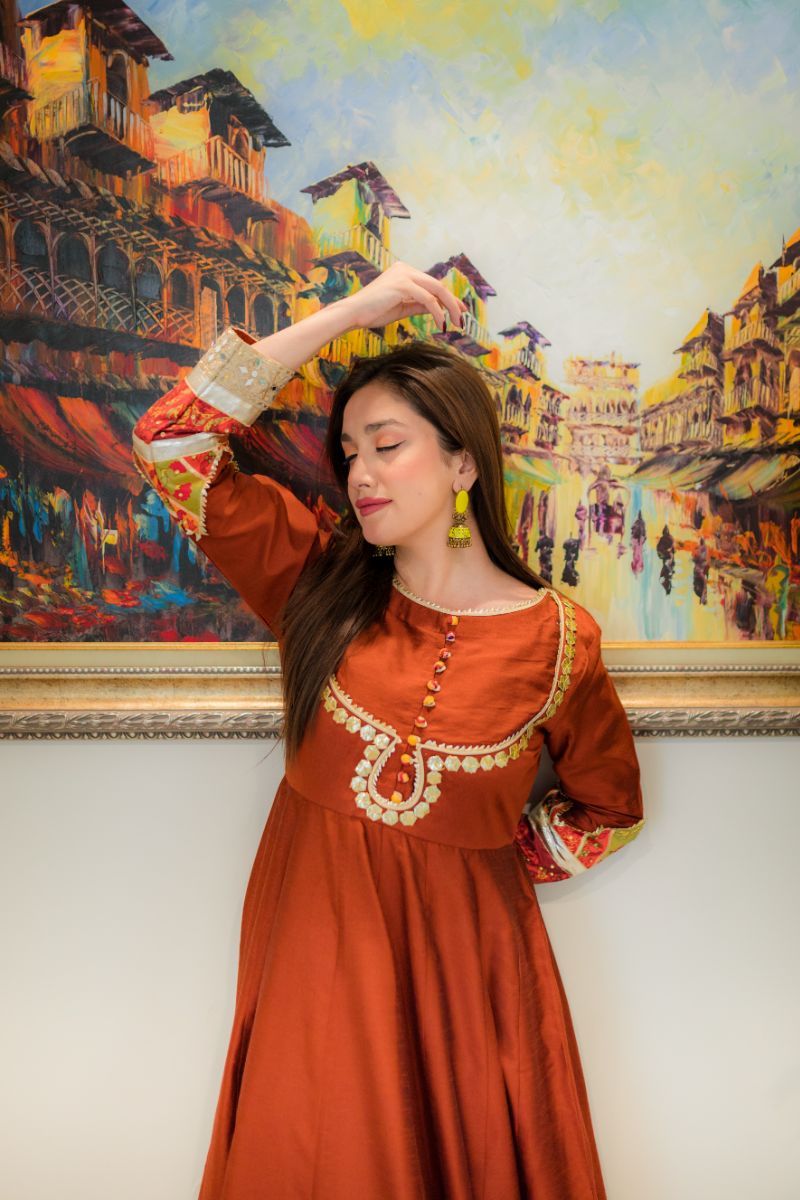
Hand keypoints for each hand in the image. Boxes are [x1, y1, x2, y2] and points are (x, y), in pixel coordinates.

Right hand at [339, 261, 466, 331]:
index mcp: (404, 272)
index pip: (431, 284)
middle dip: (453, 302)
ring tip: (455, 324)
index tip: (460, 311)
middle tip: (462, 319)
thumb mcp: (402, 308)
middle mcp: (405, 269)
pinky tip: (441, 323)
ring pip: (437, 290)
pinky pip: (428, 299)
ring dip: (449, 308)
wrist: (353, 313)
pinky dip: (438, 312)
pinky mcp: (403, 284)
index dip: (448, 298)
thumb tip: (439, 309)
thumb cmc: (373, 312)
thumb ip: (419, 306)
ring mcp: (404, 275)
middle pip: (438, 285)